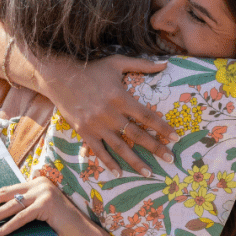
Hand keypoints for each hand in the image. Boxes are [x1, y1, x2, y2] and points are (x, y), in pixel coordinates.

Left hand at [0, 177, 84, 235]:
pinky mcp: (47, 205)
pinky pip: (22, 217)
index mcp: (37, 183)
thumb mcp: (40, 213)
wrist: (83, 234)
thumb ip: (24, 209)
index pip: (7, 190)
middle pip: (4, 193)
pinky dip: (8, 226)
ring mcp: (44, 193)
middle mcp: (40, 184)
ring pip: (11, 206)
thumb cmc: (60, 228)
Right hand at [34, 55, 178, 177]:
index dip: (163, 128)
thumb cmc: (92, 69)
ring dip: (135, 162)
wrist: (59, 77)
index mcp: (121, 98)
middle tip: (171, 159)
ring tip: (149, 173)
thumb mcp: (117, 62)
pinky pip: (99, 151)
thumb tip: (166, 63)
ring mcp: (97, 125)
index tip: (176, 138)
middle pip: (137, 135)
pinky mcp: (84, 132)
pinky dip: (108, 163)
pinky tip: (119, 173)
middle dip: (156, 148)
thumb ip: (143, 64)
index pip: (147, 116)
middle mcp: (110, 114)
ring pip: (120, 147)